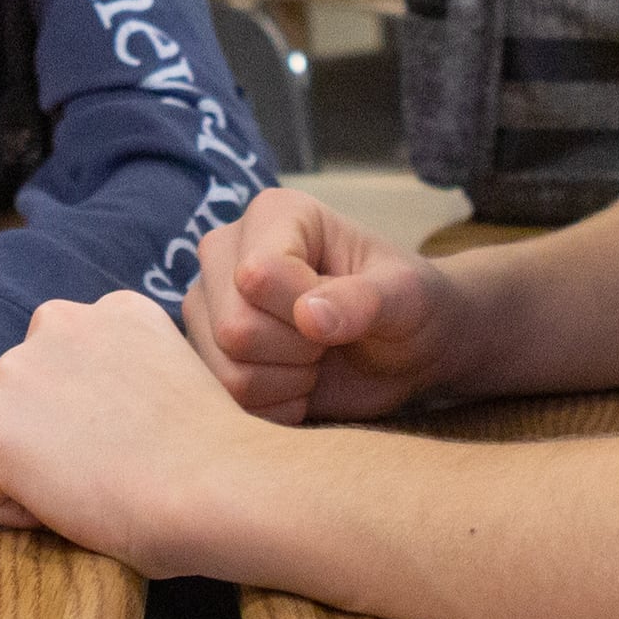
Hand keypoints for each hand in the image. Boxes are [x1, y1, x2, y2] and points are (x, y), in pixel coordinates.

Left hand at [0, 291, 269, 568]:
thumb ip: (126, 378)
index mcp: (113, 311)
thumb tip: (104, 420)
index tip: (139, 443)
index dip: (96, 422)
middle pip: (28, 402)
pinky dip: (18, 515)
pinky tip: (75, 508)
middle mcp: (59, 322)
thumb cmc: (218, 459)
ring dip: (35, 473)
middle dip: (55, 439)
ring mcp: (18, 371)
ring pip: (2, 443)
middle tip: (114, 469)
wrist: (216, 486)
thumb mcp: (176, 380)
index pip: (70, 371)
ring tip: (97, 487)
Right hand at [182, 185, 460, 424]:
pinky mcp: (207, 352)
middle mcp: (227, 252)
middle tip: (330, 338)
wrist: (405, 352)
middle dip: (297, 350)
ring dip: (288, 380)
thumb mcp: (407, 297)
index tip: (342, 307)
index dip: (303, 310)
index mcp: (275, 215)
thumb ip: (364, 300)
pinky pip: (226, 400)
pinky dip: (275, 404)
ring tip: (316, 357)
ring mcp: (209, 304)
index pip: (258, 275)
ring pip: (227, 370)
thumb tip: (308, 317)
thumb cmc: (410, 308)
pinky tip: (298, 381)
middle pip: (234, 327)